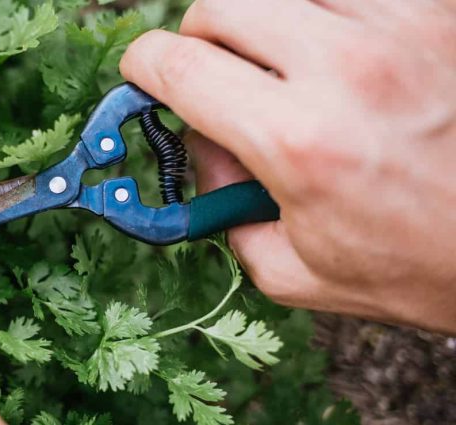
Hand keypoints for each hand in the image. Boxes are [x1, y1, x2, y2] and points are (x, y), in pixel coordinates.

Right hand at [120, 0, 455, 332]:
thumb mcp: (292, 268)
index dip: (142, 68)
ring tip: (292, 72)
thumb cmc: (418, 265)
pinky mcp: (438, 14)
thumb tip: (200, 139)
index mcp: (298, 141)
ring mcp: (401, 29)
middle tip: (218, 77)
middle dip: (199, 40)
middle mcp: (346, 69)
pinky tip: (344, 59)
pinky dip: (328, 20)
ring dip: (268, 27)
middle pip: (219, 6)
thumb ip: (220, 205)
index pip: (176, 65)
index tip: (145, 78)